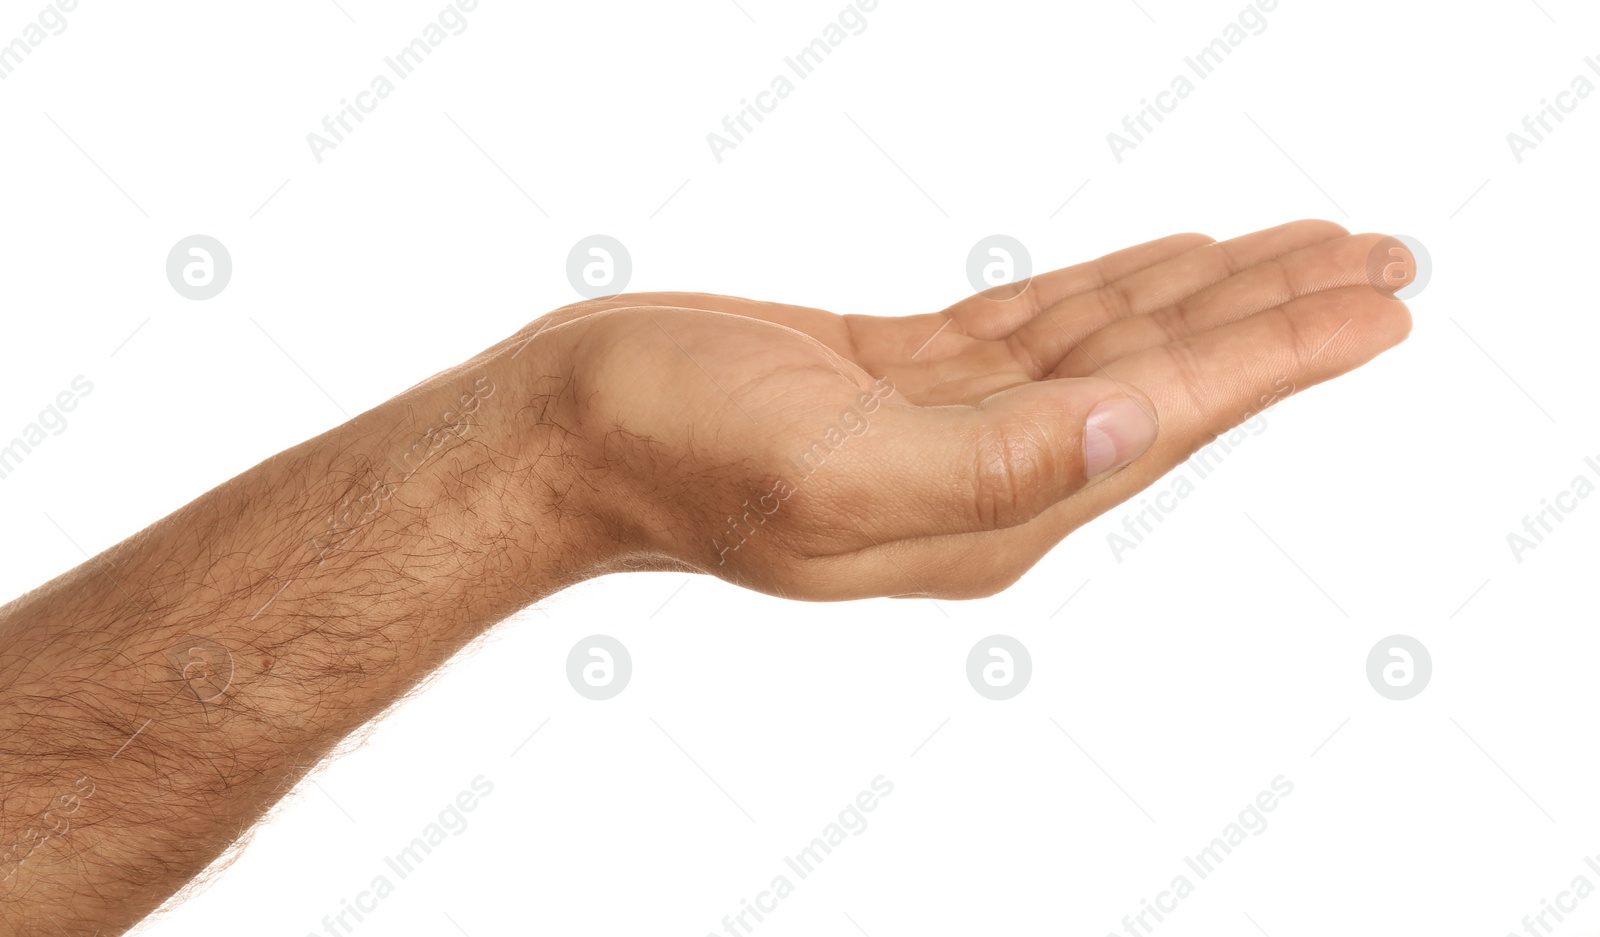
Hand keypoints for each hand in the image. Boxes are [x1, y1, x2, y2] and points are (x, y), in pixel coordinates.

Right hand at [503, 219, 1412, 598]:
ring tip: (1302, 253)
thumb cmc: (670, 453)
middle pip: (1163, 382)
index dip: (1275, 355)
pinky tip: (1162, 271)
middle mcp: (986, 478)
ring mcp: (947, 427)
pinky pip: (1039, 330)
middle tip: (1379, 260)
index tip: (1376, 302)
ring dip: (1207, 297)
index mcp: (988, 512)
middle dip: (1273, 319)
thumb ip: (990, 465)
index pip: (1165, 419)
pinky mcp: (904, 379)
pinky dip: (1112, 293)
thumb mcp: (827, 473)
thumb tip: (1138, 427)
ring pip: (1111, 347)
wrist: (566, 431)